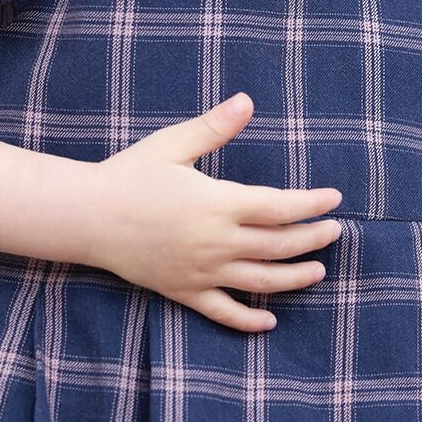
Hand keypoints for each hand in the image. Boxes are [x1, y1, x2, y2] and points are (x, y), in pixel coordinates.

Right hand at [87, 92, 342, 332]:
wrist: (87, 216)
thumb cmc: (130, 175)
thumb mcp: (172, 145)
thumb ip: (214, 127)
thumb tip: (247, 100)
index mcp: (217, 204)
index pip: (280, 208)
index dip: (311, 205)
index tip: (333, 200)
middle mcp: (215, 242)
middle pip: (278, 246)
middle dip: (312, 239)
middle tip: (334, 233)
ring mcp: (201, 271)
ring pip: (260, 281)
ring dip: (294, 278)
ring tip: (318, 272)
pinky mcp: (183, 291)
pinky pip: (223, 313)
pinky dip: (249, 320)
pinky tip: (270, 321)